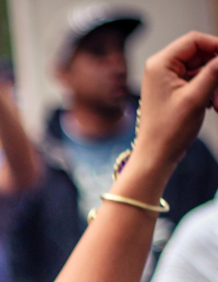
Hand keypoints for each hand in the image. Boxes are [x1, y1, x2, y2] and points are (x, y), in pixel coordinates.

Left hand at [136, 32, 217, 169]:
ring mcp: (166, 79)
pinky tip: (214, 105)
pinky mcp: (173, 90)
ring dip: (216, 83)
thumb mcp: (197, 96)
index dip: (217, 46)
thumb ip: (215, 71)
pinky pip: (198, 81)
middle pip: (201, 54)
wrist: (156, 155)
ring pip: (203, 69)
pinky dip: (210, 90)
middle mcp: (161, 67)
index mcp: (160, 64)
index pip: (195, 41)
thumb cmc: (169, 129)